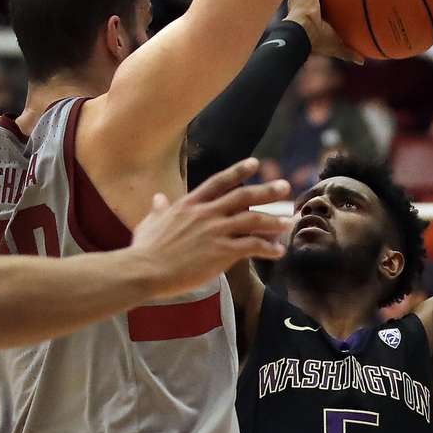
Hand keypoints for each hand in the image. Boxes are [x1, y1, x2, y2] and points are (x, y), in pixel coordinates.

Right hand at [131, 158, 288, 297]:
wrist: (144, 269)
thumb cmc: (144, 250)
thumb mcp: (149, 222)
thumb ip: (158, 209)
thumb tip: (158, 198)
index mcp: (189, 205)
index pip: (218, 182)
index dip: (238, 171)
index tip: (255, 163)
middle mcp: (206, 214)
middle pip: (243, 197)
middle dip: (266, 191)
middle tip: (285, 186)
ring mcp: (215, 232)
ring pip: (253, 221)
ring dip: (273, 221)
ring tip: (288, 222)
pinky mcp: (221, 252)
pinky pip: (252, 247)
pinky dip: (268, 248)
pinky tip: (278, 251)